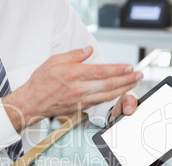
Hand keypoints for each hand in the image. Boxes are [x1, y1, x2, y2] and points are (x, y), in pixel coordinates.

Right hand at [3, 46, 142, 131]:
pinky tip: (117, 93)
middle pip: (109, 84)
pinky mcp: (80, 108)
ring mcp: (81, 100)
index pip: (102, 71)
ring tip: (133, 84)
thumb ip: (74, 56)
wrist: (32, 103)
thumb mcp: (54, 61)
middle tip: (138, 75)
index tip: (129, 67)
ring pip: (107, 95)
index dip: (118, 69)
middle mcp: (79, 88)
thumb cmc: (40, 82)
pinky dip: (111, 97)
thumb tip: (88, 51)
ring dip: (123, 90)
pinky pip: (99, 102)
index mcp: (73, 74)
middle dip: (127, 80)